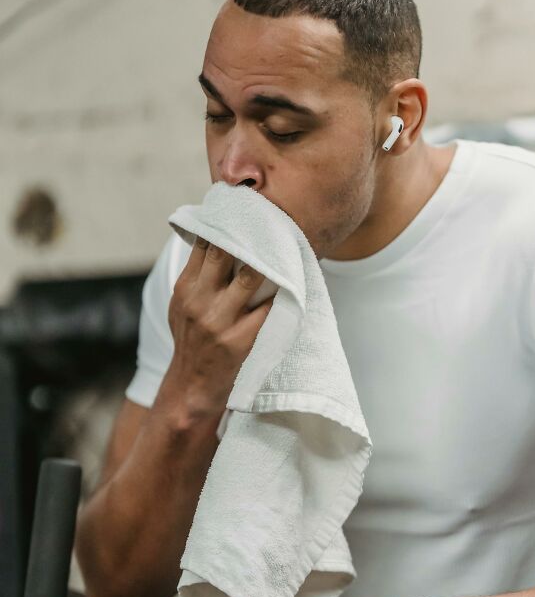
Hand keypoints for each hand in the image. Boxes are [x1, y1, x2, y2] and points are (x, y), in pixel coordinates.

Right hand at [166, 237, 274, 419]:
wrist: (191, 386)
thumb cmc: (191, 342)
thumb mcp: (181, 307)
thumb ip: (196, 277)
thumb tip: (213, 242)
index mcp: (185, 289)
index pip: (204, 244)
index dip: (225, 223)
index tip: (244, 210)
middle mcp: (199, 301)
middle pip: (225, 252)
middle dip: (249, 234)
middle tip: (270, 220)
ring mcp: (219, 321)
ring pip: (250, 276)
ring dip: (270, 260)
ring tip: (285, 247)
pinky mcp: (239, 339)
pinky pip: (267, 308)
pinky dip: (281, 293)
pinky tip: (292, 281)